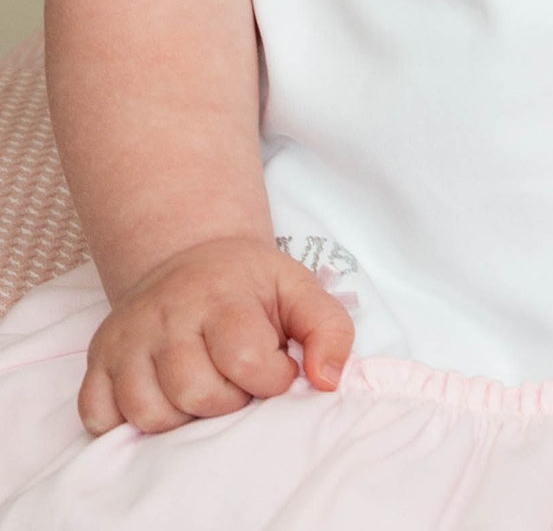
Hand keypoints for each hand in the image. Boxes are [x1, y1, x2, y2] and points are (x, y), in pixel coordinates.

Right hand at [78, 236, 355, 435]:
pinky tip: (162, 396)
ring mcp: (127, 338)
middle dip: (229, 401)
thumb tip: (327, 382)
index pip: (246, 358)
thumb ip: (329, 330)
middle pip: (196, 392)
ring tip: (204, 386)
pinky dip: (129, 423)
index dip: (272, 377)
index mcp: (222, 295)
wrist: (190, 256)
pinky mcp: (97, 360)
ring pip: (149, 413)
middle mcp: (167, 314)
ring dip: (184, 416)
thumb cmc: (249, 284)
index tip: (276, 366)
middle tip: (238, 379)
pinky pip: (100, 417)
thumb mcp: (299, 289)